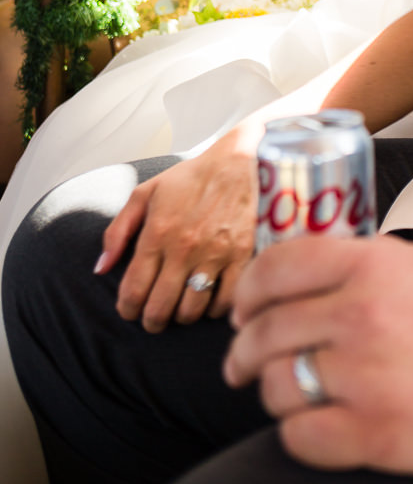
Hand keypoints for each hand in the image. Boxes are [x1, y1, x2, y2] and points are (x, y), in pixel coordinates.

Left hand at [94, 139, 258, 330]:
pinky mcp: (240, 255)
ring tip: (179, 309)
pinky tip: (207, 302)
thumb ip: (117, 231)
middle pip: (160, 308)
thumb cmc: (187, 179)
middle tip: (153, 319)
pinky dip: (213, 310)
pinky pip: (225, 301)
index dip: (127, 309)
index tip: (129, 310)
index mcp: (157, 233)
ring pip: (191, 310)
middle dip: (151, 321)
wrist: (235, 162)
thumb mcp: (143, 194)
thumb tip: (100, 268)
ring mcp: (214, 253)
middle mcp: (184, 247)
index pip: (133, 290)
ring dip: (181, 317)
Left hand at [223, 234, 412, 472]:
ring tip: (292, 395)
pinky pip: (299, 437)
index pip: (276, 268)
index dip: (247, 291)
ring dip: (274, 393)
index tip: (242, 309)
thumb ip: (356, 266)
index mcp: (370, 265)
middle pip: (265, 330)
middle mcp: (360, 314)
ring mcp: (364, 376)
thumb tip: (296, 282)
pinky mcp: (375, 433)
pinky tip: (317, 426)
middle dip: (243, 350)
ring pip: (275, 386)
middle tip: (241, 363)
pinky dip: (299, 434)